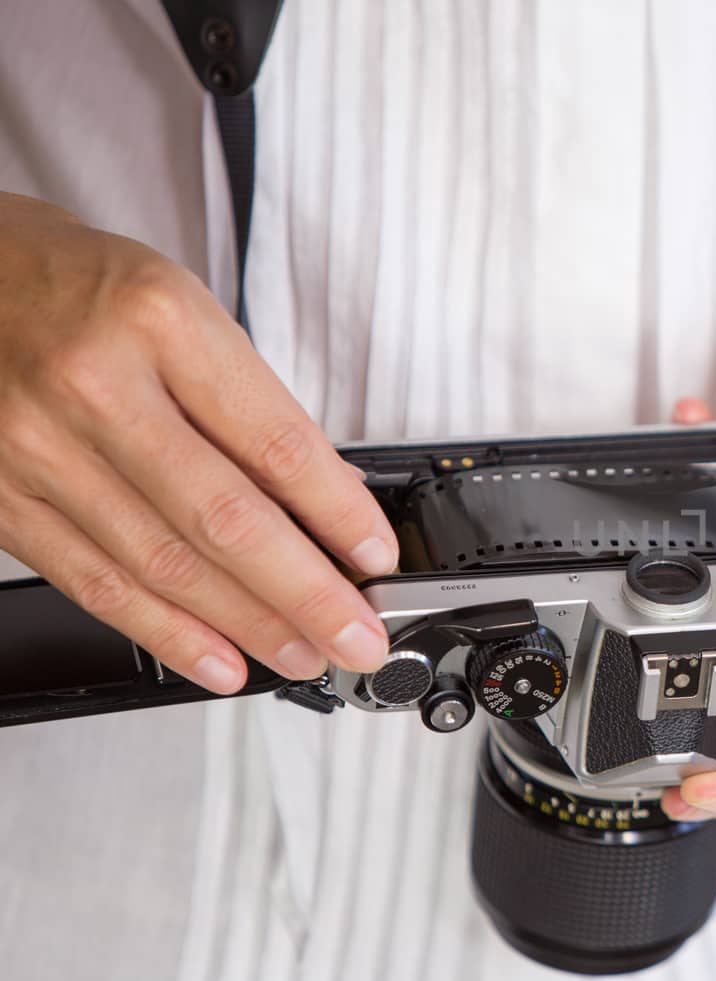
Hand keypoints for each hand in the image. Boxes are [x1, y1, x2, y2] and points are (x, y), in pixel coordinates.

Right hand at [0, 193, 395, 692]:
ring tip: (306, 652)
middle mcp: (94, 384)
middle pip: (225, 518)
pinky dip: (168, 632)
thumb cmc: (80, 287)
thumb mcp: (181, 306)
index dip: (337, 515)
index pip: (275, 441)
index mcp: (159, 321)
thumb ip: (248, 404)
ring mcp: (36, 445)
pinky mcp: (0, 496)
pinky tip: (220, 658)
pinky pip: (96, 582)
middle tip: (358, 636)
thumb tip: (328, 498)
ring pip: (163, 564)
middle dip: (307, 595)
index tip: (377, 558)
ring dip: (248, 624)